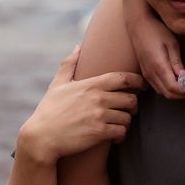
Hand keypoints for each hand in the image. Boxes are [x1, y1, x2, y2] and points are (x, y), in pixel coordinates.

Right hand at [16, 47, 145, 164]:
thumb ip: (70, 64)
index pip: (123, 78)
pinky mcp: (99, 133)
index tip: (142, 85)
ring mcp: (99, 116)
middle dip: (133, 105)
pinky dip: (120, 135)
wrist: (41, 137)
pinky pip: (121, 132)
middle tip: (128, 110)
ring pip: (128, 117)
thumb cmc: (49, 110)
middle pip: (131, 99)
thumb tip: (78, 46)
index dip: (138, 81)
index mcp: (91, 84)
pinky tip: (114, 137)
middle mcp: (98, 98)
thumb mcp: (58, 84)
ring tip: (118, 124)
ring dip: (125, 121)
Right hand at [130, 11, 184, 100]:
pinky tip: (175, 80)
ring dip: (174, 92)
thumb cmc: (157, 31)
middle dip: (181, 94)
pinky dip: (167, 88)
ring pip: (161, 92)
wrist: (138, 25)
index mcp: (158, 66)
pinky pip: (157, 87)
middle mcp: (151, 73)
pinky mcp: (145, 72)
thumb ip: (177, 62)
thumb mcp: (172, 43)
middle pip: (167, 94)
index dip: (184, 90)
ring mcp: (146, 74)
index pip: (173, 88)